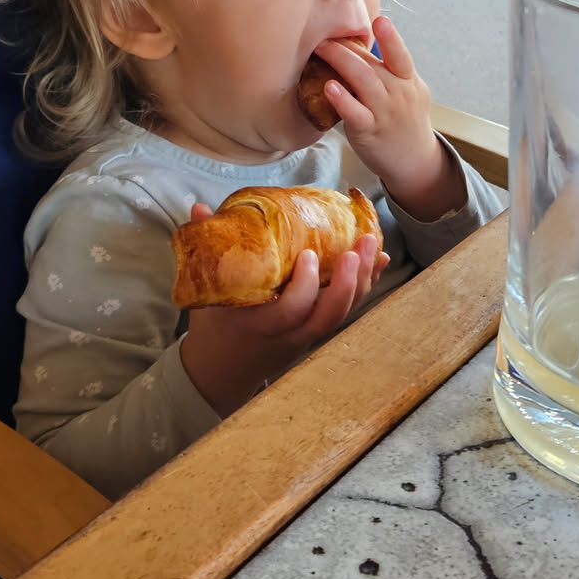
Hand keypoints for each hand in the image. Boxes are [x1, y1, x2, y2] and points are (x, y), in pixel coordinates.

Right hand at [179, 205, 387, 417]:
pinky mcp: (317, 331)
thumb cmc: (214, 327)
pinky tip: (379, 259)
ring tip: (371, 244)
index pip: (289, 312)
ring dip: (362, 280)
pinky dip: (365, 285)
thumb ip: (206, 251)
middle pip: (327, 316)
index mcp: (259, 324)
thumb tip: (200, 207)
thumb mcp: (206, 294)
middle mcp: (289, 334)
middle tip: (356, 247)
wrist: (222, 371)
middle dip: (348, 283)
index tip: (311, 256)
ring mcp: (306, 335)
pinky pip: (346, 310)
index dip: (305, 287)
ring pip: (342, 314)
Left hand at [314, 16, 467, 222]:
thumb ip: (390, 71)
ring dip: (340, 62)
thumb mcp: (408, 92)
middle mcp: (398, 94)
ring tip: (320, 49)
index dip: (391, 38)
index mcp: (408, 81)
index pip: (400, 56)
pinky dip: (342, 99)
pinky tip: (328, 87)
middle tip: (324, 35)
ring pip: (363, 81)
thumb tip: (359, 47)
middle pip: (372, 65)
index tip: (379, 20)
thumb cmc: (404, 120)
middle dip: (347, 47)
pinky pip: (354, 112)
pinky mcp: (369, 130)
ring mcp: (384, 112)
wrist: (415, 161)